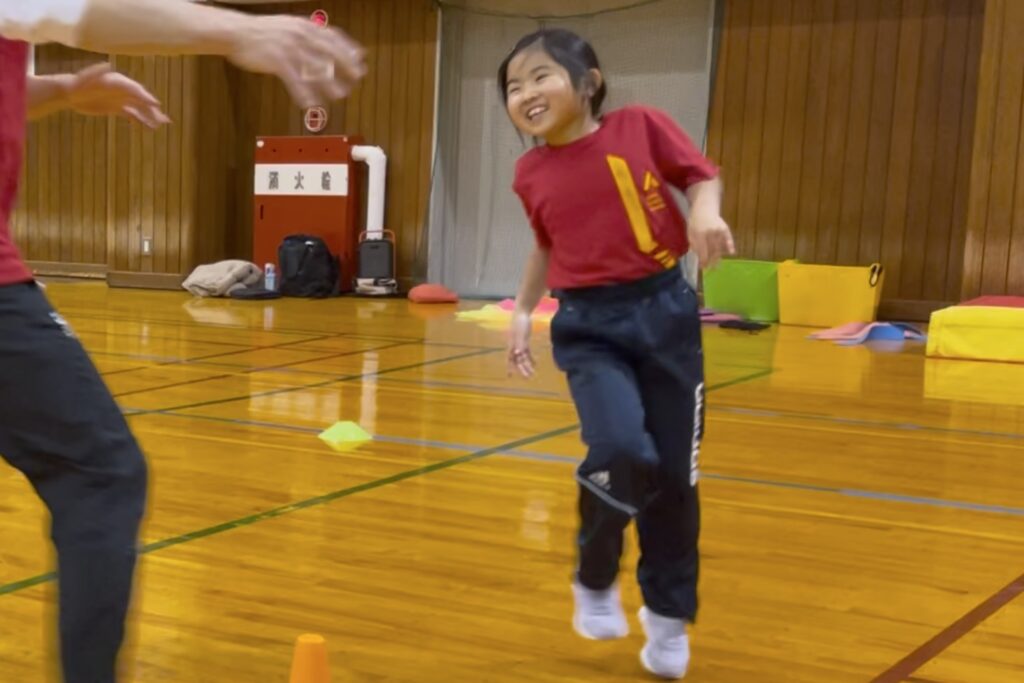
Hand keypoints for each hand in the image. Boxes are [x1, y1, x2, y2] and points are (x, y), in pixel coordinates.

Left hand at [67, 63, 169, 127]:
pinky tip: (148, 128)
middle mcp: (123, 90)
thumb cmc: (77, 84)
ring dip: (150, 116)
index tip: (155, 104)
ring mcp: (121, 99)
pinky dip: (140, 121)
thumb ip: (96, 71)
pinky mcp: (117, 108)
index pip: (135, 89)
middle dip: (152, 109)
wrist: (70, 92)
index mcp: (118, 81)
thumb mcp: (85, 78)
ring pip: (139, 108)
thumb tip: (107, 64)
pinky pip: (132, 115)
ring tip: (160, 125)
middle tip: (163, 118)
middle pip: (141, 99)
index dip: (145, 96)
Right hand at [227, 16, 366, 107]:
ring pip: (314, 68)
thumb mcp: (288, 27)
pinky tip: (311, 104)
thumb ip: (306, 35)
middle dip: (346, 65)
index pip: (333, 36)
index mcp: (304, 26)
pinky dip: (304, 93)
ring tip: (340, 95)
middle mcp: (300, 34)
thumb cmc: (262, 32)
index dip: (348, 48)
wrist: (236, 31)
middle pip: (329, 51)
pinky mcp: (277, 60)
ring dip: (329, 83)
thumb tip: (325, 44)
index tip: (361, 58)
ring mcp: (289, 47)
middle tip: (358, 77)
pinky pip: (295, 80)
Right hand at [507, 311, 534, 378]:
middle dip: (522, 369)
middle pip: (518, 360)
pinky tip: (535, 363)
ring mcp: (519, 344)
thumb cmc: (520, 322)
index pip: (510, 359)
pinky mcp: (524, 341)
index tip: (510, 376)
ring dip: (527, 365)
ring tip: (532, 373)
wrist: (522, 312)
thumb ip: (519, 343)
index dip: (510, 368)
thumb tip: (517, 354)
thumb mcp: (520, 333)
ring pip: (522, 358)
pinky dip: (530, 358)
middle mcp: (514, 346)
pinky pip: (527, 352)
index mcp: (512, 345)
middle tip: (528, 377)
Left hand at [688, 212, 734, 268]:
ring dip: (719, 256)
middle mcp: (710, 232)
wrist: (704, 207)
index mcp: (699, 233)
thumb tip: (698, 257)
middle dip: (711, 260)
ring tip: (717, 265)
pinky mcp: (725, 228)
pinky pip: (728, 238)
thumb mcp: (690, 232)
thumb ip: (693, 244)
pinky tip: (732, 252)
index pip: (702, 250)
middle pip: (712, 250)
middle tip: (711, 269)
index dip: (703, 260)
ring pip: (719, 246)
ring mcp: (718, 230)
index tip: (703, 267)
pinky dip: (730, 245)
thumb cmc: (695, 221)